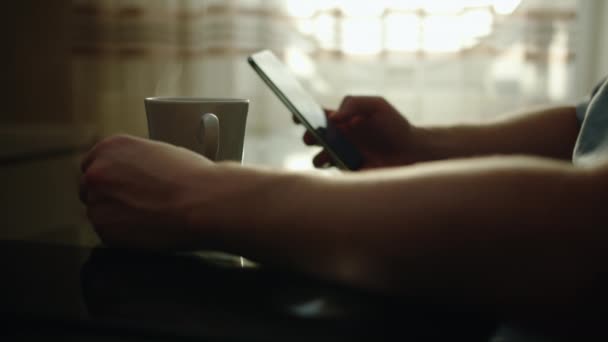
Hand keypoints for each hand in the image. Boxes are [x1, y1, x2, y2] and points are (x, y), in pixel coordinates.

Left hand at [80, 135, 215, 248]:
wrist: (203, 203)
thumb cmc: (192, 177)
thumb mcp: (159, 152)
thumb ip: (135, 162)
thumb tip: (132, 175)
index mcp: (110, 148)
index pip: (93, 163)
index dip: (110, 177)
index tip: (120, 185)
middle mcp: (97, 173)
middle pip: (90, 188)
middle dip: (109, 196)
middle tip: (135, 203)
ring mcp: (98, 203)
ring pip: (99, 213)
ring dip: (117, 216)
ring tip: (148, 216)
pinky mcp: (107, 232)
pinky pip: (109, 234)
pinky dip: (125, 234)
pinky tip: (148, 226)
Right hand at [302, 96, 415, 169]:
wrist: (411, 151)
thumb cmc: (394, 125)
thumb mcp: (377, 105)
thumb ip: (353, 104)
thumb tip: (332, 118)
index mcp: (340, 120)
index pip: (314, 116)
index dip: (301, 115)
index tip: (297, 115)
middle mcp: (337, 138)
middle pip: (310, 138)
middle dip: (308, 136)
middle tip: (316, 136)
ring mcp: (341, 156)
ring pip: (317, 159)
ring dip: (320, 156)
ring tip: (332, 153)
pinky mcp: (349, 173)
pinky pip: (333, 174)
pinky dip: (333, 169)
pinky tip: (343, 164)